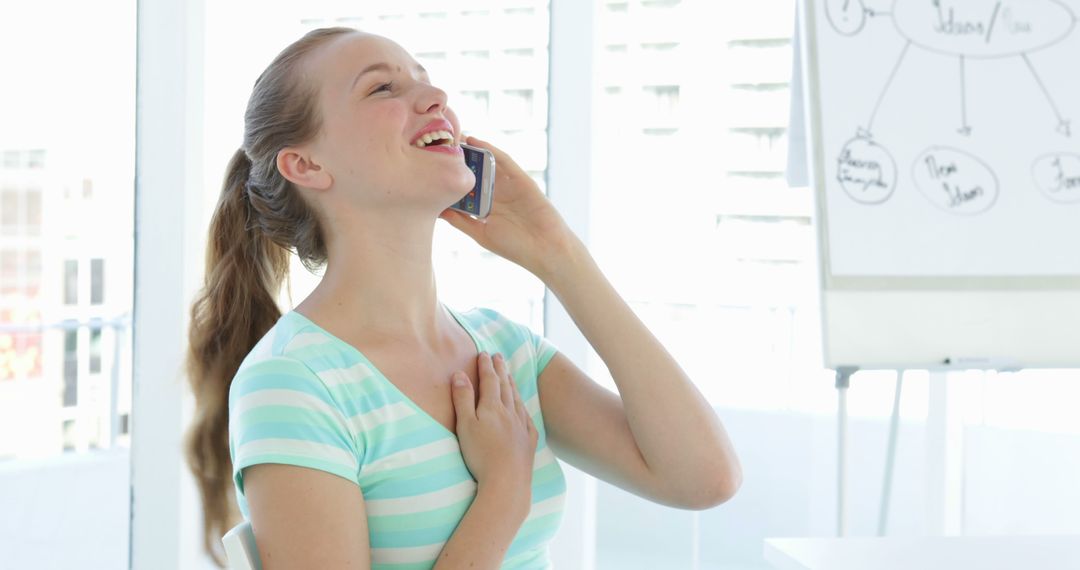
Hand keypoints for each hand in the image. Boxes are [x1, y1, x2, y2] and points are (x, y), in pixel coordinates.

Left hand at [439, 136, 583, 279]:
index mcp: (486, 208)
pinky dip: (491, 150)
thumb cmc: (515, 247)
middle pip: (474, 172)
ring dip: (471, 150)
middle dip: (458, 160)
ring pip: (487, 163)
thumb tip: (437, 211)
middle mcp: (497, 194)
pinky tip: (475, 140)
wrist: (545, 250)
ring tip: (452, 137)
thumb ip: (461, 221)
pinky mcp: (522, 180)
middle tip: (438, 145)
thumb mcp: (481, 234)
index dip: (450, 177)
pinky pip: (504, 161)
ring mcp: (509, 186)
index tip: (430, 166)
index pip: (465, 189)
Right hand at [450, 352, 537, 502]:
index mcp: (493, 407)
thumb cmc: (481, 455)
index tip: (483, 354)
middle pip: (505, 386)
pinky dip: (523, 406)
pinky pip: (527, 417)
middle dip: (500, 370)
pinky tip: (522, 407)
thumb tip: (460, 374)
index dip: (486, 366)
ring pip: (517, 399)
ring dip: (512, 384)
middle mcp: (510, 413)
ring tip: (509, 375)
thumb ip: (463, 399)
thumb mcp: (465, 425)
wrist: (507, 482)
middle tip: (498, 356)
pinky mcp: (529, 441)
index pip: (489, 380)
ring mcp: (521, 426)